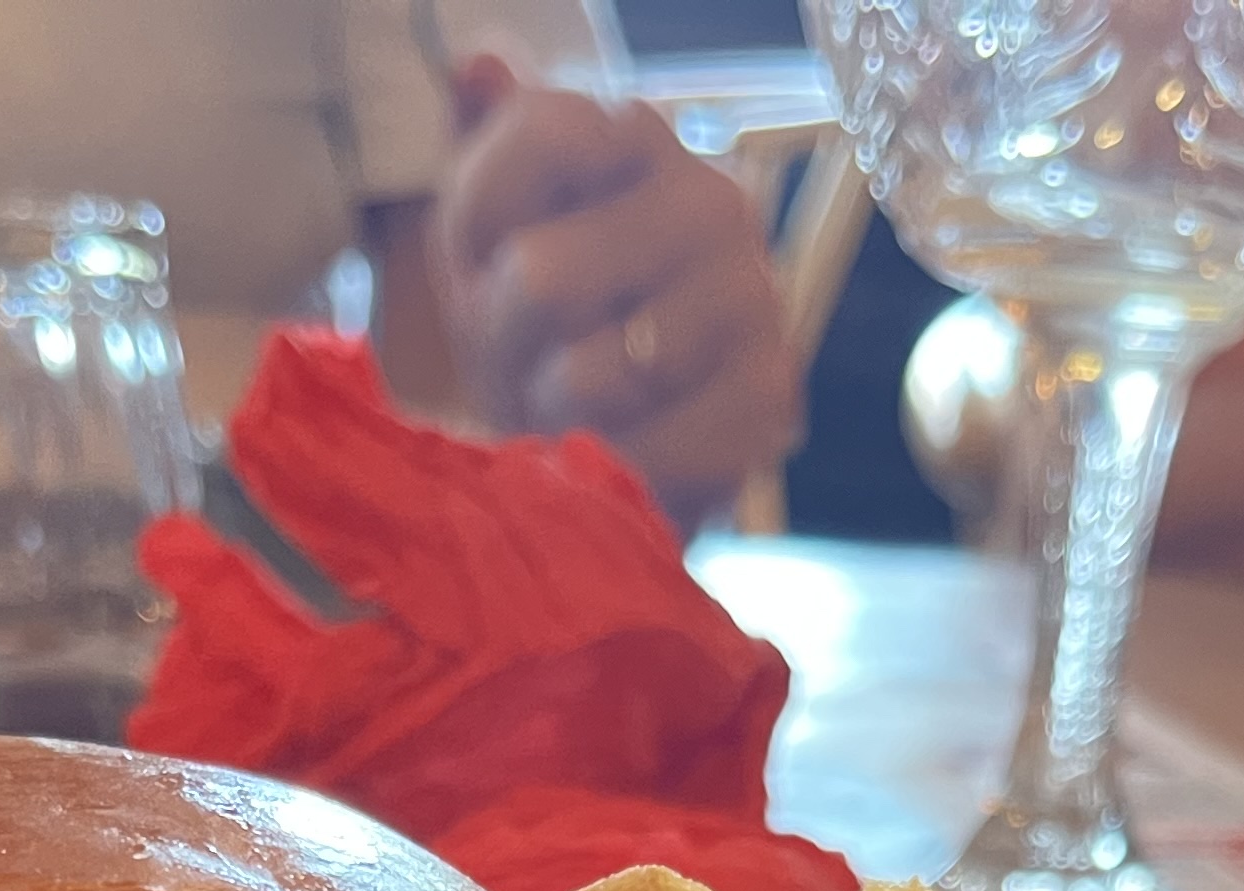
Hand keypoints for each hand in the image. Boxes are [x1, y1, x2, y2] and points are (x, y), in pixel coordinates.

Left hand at [433, 62, 800, 525]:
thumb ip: (483, 154)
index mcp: (635, 138)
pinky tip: (615, 452)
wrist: (599, 446)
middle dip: (505, 342)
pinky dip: (613, 467)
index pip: (539, 138)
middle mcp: (712, 198)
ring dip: (556, 413)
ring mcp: (752, 296)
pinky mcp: (769, 395)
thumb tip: (481, 69)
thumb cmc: (533, 332)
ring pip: (597, 373)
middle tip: (521, 359)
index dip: (474, 226)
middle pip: (545, 278)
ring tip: (567, 408)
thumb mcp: (481, 239)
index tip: (481, 263)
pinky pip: (654, 448)